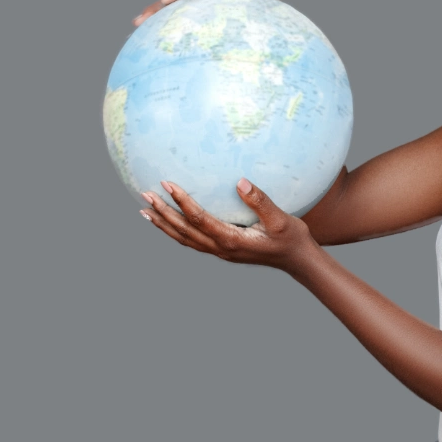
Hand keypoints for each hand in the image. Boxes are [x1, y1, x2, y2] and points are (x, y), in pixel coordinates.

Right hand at [132, 0, 276, 26]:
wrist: (272, 34)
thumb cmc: (272, 16)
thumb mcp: (269, 1)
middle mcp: (207, 1)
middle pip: (176, 1)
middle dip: (156, 9)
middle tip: (138, 20)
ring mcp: (203, 14)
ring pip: (174, 14)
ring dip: (154, 19)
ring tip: (136, 28)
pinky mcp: (202, 28)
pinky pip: (180, 29)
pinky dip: (163, 33)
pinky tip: (147, 44)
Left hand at [140, 179, 319, 273]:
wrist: (297, 260)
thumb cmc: (291, 238)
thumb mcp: (281, 219)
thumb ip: (261, 201)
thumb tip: (241, 182)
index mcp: (232, 239)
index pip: (199, 218)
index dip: (181, 201)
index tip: (167, 183)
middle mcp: (220, 248)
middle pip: (184, 231)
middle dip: (162, 213)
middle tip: (145, 195)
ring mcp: (219, 251)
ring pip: (184, 239)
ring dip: (164, 225)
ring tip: (145, 210)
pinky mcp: (221, 250)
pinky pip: (192, 241)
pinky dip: (176, 232)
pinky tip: (168, 222)